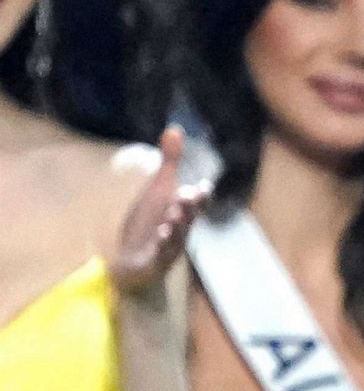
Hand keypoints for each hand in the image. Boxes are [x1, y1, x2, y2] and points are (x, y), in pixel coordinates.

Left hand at [111, 126, 209, 295]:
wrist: (133, 261)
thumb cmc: (150, 224)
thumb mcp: (158, 190)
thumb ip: (170, 162)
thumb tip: (175, 129)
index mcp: (182, 211)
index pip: (195, 202)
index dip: (200, 195)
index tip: (203, 186)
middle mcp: (180, 228)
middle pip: (188, 217)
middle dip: (189, 207)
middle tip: (188, 194)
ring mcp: (169, 247)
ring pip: (177, 235)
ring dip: (177, 225)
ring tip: (174, 213)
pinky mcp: (155, 261)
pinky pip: (161, 254)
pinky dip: (163, 245)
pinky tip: (161, 235)